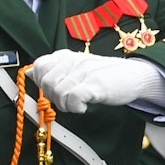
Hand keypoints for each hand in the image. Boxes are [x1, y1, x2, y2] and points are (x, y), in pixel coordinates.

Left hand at [29, 50, 164, 113]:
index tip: (55, 90)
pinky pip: (73, 97)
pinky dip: (75, 107)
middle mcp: (73, 61)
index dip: (41, 82)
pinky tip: (83, 107)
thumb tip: (28, 73)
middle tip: (67, 101)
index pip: (39, 66)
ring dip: (64, 104)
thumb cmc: (104, 75)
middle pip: (45, 82)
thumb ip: (53, 71)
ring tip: (77, 104)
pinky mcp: (95, 84)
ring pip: (57, 91)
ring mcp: (84, 72)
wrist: (136, 76)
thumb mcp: (76, 69)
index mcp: (66, 56)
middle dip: (52, 96)